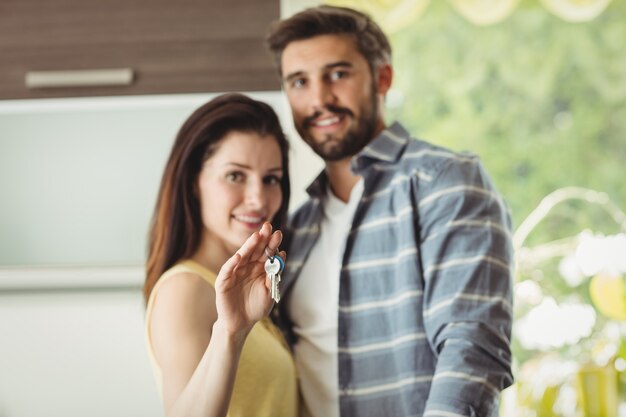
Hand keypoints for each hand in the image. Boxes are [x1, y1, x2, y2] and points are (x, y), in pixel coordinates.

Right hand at [213, 222, 284, 336]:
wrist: (241, 324)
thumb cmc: (256, 307)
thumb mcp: (269, 292)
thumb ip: (274, 275)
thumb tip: (281, 255)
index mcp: (259, 268)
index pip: (266, 253)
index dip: (272, 243)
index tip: (278, 233)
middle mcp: (247, 267)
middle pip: (255, 250)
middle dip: (262, 238)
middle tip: (268, 226)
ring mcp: (235, 273)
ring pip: (242, 256)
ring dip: (249, 246)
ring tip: (256, 236)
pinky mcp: (224, 281)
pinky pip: (227, 270)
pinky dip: (232, 263)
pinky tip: (239, 256)